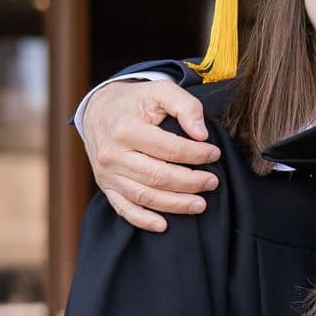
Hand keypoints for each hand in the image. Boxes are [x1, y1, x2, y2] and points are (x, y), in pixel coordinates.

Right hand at [81, 80, 221, 232]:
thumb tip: (202, 134)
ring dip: (176, 204)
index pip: (170, 149)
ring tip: (200, 204)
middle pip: (159, 176)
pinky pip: (124, 209)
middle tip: (213, 182)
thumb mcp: (161, 91)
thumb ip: (186, 106)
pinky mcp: (106, 186)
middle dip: (191, 182)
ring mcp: (107, 173)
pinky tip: (164, 225)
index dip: (197, 155)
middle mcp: (113, 154)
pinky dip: (143, 220)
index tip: (215, 154)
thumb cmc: (137, 101)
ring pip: (145, 196)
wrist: (99, 109)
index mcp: (126, 129)